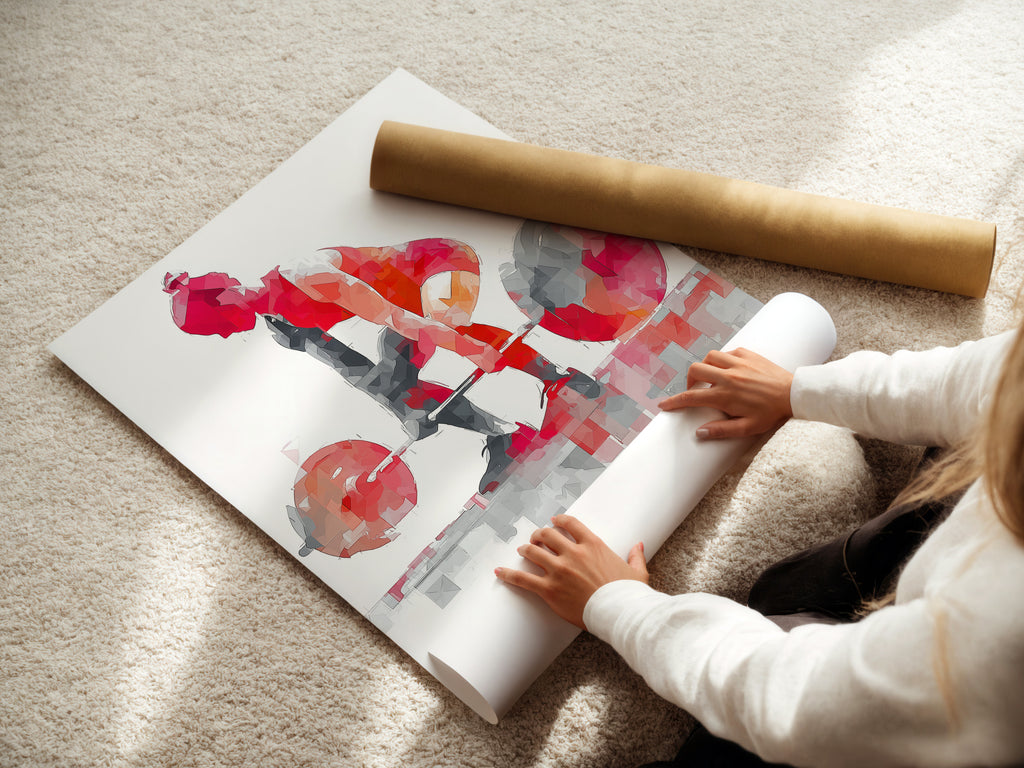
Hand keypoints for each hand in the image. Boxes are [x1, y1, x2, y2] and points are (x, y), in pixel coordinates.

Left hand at [494, 514, 647, 628]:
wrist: (620, 613)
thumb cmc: (629, 594)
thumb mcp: (636, 572)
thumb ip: (635, 556)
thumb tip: (638, 545)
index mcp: (593, 545)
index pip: (570, 524)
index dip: (559, 521)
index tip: (553, 521)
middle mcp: (573, 553)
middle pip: (547, 535)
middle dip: (539, 535)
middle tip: (536, 538)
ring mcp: (559, 570)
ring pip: (533, 552)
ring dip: (525, 549)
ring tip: (522, 550)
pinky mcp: (549, 589)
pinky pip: (524, 579)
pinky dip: (509, 574)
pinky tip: (500, 571)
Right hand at [658, 347, 792, 439]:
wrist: (794, 394)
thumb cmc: (771, 413)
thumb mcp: (748, 428)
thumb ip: (722, 430)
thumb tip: (699, 433)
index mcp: (725, 395)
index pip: (691, 397)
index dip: (674, 401)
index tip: (664, 405)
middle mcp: (728, 376)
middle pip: (695, 370)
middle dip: (689, 380)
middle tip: (695, 390)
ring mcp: (738, 363)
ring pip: (709, 357)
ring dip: (705, 367)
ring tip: (711, 378)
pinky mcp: (748, 354)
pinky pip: (727, 352)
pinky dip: (723, 360)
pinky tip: (729, 369)